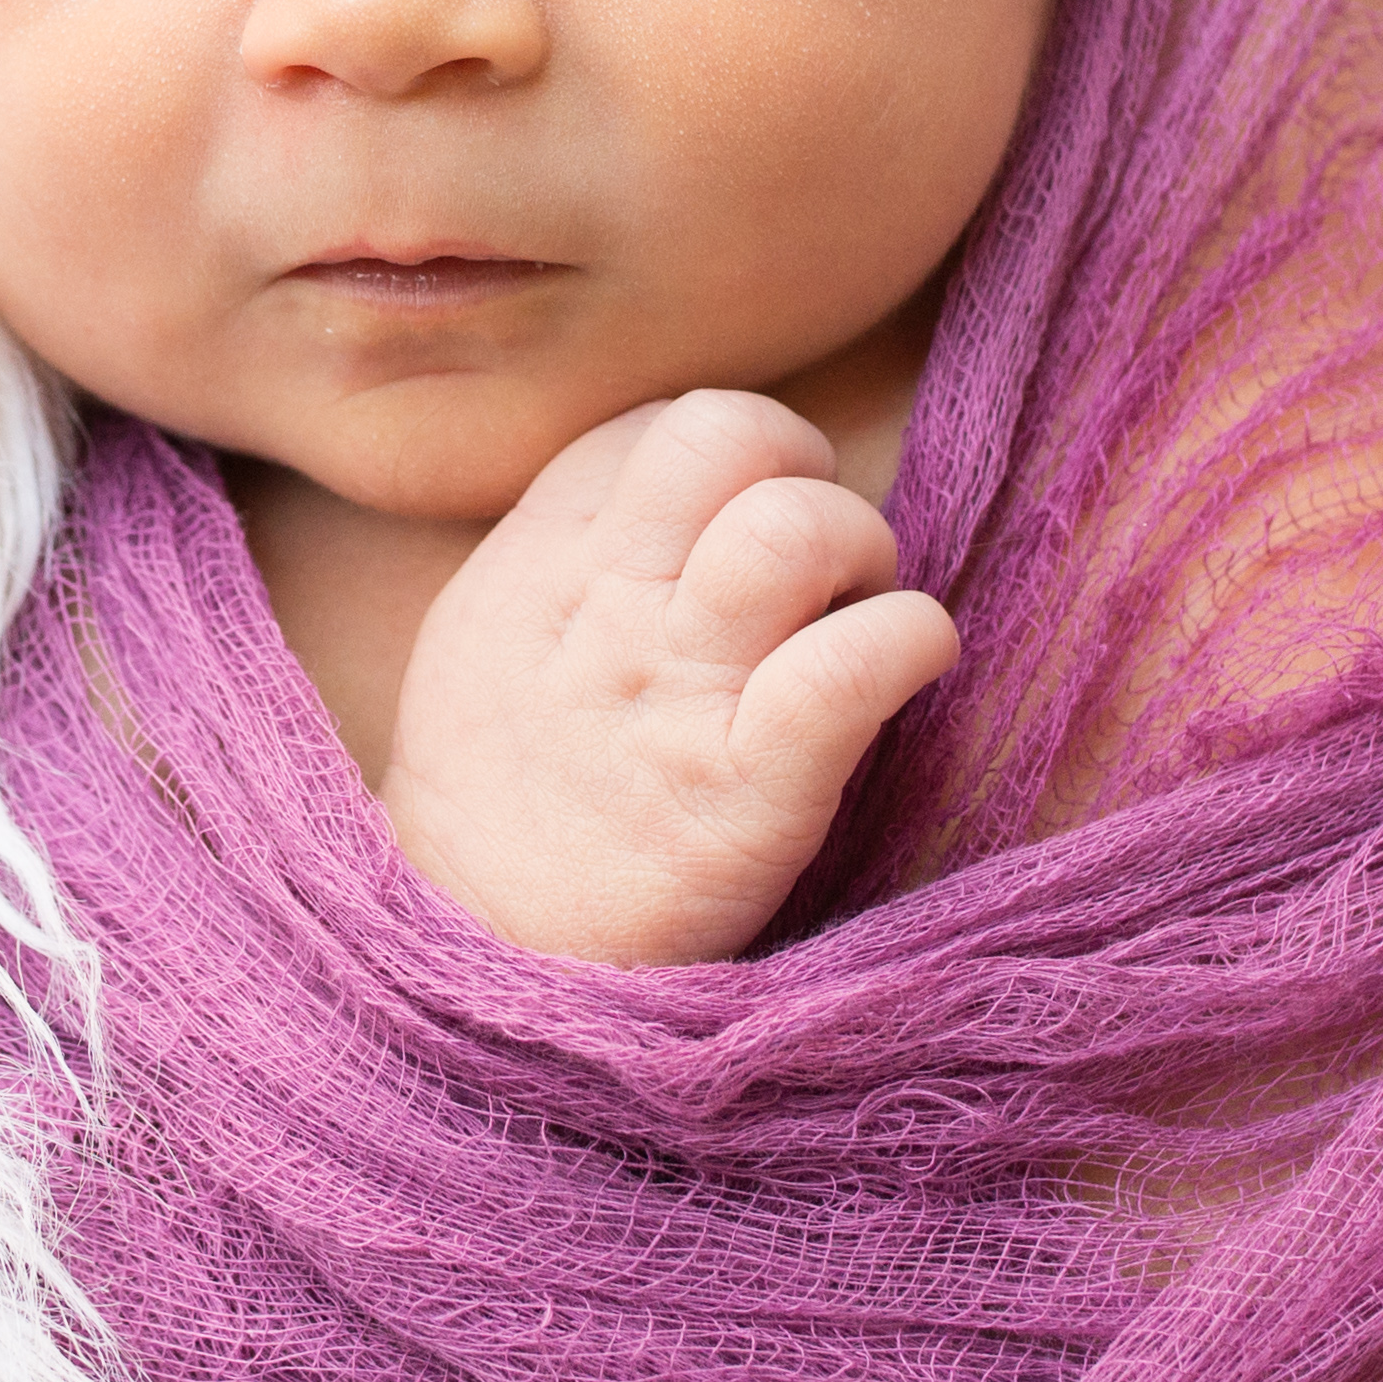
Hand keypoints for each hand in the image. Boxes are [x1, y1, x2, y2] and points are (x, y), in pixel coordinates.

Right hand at [380, 393, 957, 965]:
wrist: (470, 958)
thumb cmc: (499, 798)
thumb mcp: (485, 634)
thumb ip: (568, 546)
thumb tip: (680, 492)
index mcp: (544, 557)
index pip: (665, 423)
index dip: (732, 462)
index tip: (741, 531)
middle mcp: (609, 603)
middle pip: (731, 431)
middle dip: (807, 473)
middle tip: (819, 566)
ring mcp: (678, 691)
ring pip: (798, 525)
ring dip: (864, 551)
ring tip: (857, 615)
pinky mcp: (744, 788)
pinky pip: (853, 663)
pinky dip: (912, 643)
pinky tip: (908, 669)